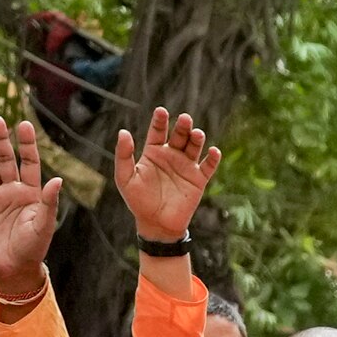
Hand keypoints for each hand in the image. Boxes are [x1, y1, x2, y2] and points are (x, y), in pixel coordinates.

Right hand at [0, 120, 66, 300]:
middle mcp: (13, 191)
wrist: (14, 269)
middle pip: (6, 160)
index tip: (24, 124)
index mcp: (32, 193)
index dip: (27, 144)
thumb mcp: (43, 225)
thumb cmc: (33, 248)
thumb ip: (48, 202)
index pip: (30, 162)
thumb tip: (57, 180)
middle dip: (1, 141)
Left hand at [110, 106, 217, 247]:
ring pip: (194, 146)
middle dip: (182, 126)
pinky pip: (208, 166)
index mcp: (153, 153)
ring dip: (196, 138)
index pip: (157, 131)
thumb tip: (123, 132)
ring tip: (196, 134)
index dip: (159, 120)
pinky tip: (213, 151)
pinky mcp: (198, 180)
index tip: (161, 111)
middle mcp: (171, 156)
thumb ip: (123, 156)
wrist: (156, 225)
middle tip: (184, 119)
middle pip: (179, 135)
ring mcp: (186, 167)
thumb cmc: (138, 201)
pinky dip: (213, 158)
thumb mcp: (125, 178)